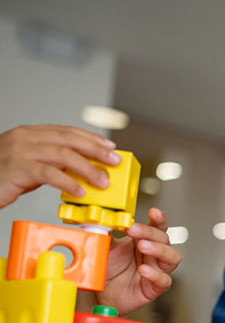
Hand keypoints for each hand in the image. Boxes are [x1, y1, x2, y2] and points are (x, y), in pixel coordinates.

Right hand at [0, 124, 118, 207]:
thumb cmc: (1, 175)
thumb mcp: (30, 163)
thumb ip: (51, 161)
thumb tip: (80, 167)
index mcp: (30, 133)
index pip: (66, 131)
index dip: (91, 138)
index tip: (110, 147)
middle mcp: (26, 137)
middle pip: (69, 139)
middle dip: (96, 150)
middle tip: (114, 161)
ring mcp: (20, 151)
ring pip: (63, 155)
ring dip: (87, 168)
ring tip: (103, 181)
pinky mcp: (17, 168)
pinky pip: (49, 174)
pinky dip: (68, 182)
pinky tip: (80, 191)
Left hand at [94, 207, 181, 315]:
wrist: (100, 294)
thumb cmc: (107, 270)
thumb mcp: (104, 248)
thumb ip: (106, 233)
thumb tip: (104, 219)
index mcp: (143, 241)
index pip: (157, 227)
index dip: (159, 219)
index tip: (153, 212)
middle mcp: (153, 254)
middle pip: (165, 239)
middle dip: (150, 233)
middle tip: (134, 230)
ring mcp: (157, 270)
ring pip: (172, 257)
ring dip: (159, 250)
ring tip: (143, 247)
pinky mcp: (155, 287)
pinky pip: (164, 280)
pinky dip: (156, 274)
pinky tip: (144, 270)